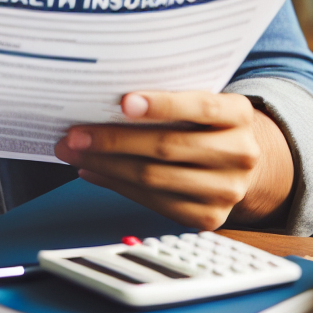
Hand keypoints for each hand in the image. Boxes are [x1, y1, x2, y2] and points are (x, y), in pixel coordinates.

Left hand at [53, 91, 294, 230]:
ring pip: (154, 177)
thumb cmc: (201, 120)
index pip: (200, 107)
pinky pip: (154, 202)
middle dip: (112, 140)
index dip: (161, 104)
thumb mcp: (196, 98)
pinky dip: (117, 185)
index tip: (123, 102)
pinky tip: (93, 170)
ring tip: (72, 153)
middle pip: (167, 146)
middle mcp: (240, 153)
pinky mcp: (209, 217)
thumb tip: (102, 98)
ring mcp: (227, 190)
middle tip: (74, 134)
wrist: (239, 159)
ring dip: (105, 165)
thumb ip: (165, 94)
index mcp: (238, 114)